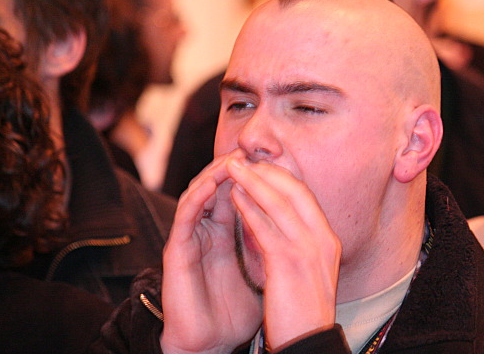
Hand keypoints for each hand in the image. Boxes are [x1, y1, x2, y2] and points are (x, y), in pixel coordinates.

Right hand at [160, 150, 262, 353]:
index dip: (255, 178)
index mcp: (227, 233)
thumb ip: (276, 248)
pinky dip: (198, 197)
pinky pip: (185, 215)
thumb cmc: (236, 311)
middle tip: (250, 150)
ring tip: (232, 160)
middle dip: (234, 168)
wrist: (211, 343)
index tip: (274, 160)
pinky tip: (213, 185)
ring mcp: (191, 238)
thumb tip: (307, 234)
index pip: (241, 194)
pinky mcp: (176, 249)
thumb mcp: (264, 272)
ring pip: (199, 193)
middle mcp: (208, 230)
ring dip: (214, 174)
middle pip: (218, 187)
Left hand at [227, 158, 341, 349]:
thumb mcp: (308, 270)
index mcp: (329, 241)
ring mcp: (308, 250)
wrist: (308, 343)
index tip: (260, 167)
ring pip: (279, 203)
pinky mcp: (289, 263)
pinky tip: (233, 197)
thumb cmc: (304, 311)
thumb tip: (273, 221)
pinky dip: (248, 208)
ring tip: (233, 169)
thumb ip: (296, 243)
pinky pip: (265, 226)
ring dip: (253, 182)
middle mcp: (323, 240)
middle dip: (267, 171)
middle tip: (243, 160)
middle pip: (295, 191)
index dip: (281, 177)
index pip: (306, 196)